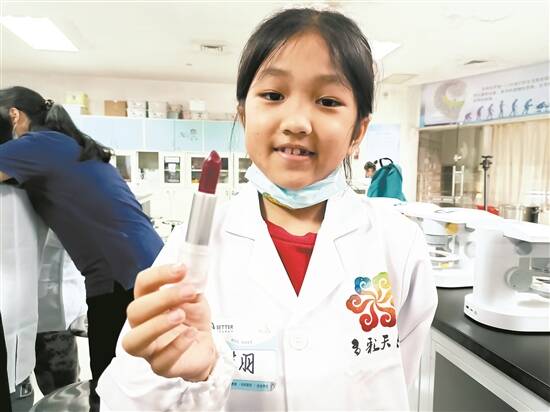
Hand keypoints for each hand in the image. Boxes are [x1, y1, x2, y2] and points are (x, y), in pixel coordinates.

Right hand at [122, 264, 216, 381]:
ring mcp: (149, 348)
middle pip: (134, 311)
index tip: (182, 269)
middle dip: (161, 299)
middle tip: (188, 292)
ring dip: (156, 325)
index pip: (142, 285)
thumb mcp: (195, 298)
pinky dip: (176, 346)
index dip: (159, 274)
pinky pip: (160, 362)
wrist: (205, 346)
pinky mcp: (161, 367)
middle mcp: (142, 325)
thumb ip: (190, 287)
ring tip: (181, 315)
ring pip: (134, 341)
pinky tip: (191, 334)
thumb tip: (190, 275)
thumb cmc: (193, 319)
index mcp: (148, 303)